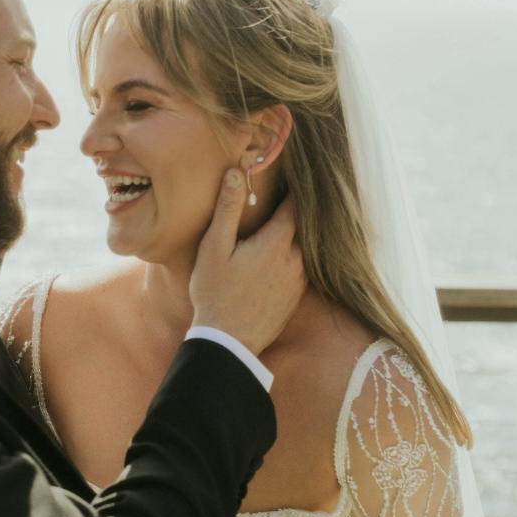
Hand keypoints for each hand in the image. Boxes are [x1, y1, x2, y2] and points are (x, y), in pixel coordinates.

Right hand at [189, 171, 304, 355]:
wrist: (228, 343)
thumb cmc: (216, 294)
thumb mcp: (215, 247)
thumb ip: (228, 209)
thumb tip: (237, 172)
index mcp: (277, 242)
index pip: (295, 205)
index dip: (292, 190)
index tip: (290, 179)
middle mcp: (296, 259)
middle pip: (300, 228)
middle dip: (290, 216)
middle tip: (279, 204)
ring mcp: (299, 281)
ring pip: (301, 250)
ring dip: (290, 241)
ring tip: (273, 235)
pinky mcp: (296, 299)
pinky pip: (298, 270)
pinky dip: (289, 262)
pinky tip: (272, 265)